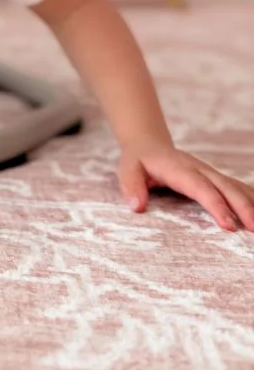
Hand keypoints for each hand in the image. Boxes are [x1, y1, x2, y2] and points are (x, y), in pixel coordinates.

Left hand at [119, 143, 253, 231]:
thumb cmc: (138, 160)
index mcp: (179, 169)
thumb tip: (136, 206)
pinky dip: (251, 199)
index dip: (216, 205)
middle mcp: (199, 169)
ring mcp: (210, 173)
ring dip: (251, 204)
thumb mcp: (127, 169)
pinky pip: (237, 188)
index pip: (201, 188)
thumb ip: (130, 186)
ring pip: (235, 187)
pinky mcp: (215, 178)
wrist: (149, 144)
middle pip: (225, 187)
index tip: (228, 225)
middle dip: (243, 207)